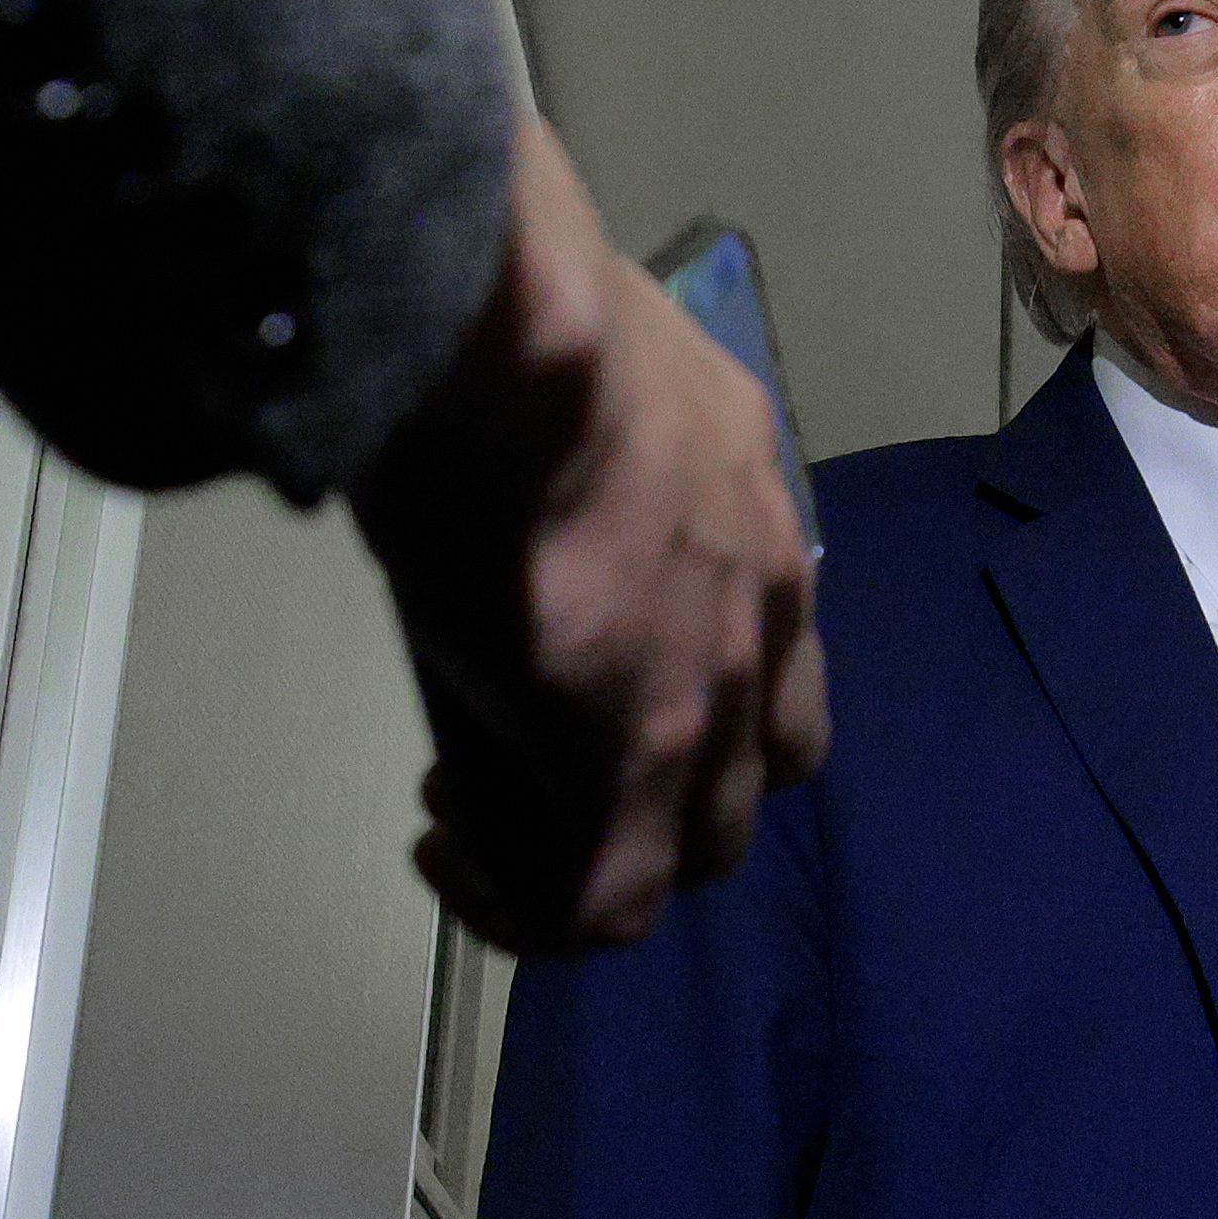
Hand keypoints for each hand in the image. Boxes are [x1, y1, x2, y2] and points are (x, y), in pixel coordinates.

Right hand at [354, 118, 827, 953]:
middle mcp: (764, 605)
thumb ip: (583, 426)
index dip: (680, 693)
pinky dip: (529, 905)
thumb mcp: (588, 365)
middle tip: (523, 768)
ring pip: (694, 850)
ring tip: (476, 822)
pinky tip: (448, 854)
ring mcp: (710, 688)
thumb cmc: (519, 313)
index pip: (769, 646)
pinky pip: (605, 896)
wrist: (509, 333)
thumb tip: (508, 424)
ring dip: (593, 859)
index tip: (560, 677)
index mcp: (756, 504)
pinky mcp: (630, 753)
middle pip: (754, 768)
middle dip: (646, 798)